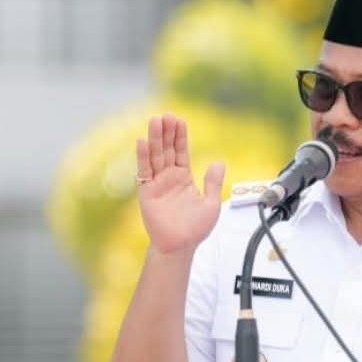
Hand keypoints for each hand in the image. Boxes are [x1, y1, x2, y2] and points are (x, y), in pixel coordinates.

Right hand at [136, 114, 225, 253]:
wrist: (180, 246)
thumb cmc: (195, 229)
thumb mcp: (211, 204)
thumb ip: (213, 183)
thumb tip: (219, 162)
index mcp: (183, 178)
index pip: (181, 152)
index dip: (180, 136)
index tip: (179, 120)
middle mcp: (168, 178)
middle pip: (166, 150)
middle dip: (166, 132)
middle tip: (166, 115)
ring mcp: (157, 184)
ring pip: (155, 157)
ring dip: (154, 139)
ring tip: (155, 121)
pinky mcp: (146, 192)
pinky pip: (144, 172)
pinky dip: (143, 157)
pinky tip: (142, 142)